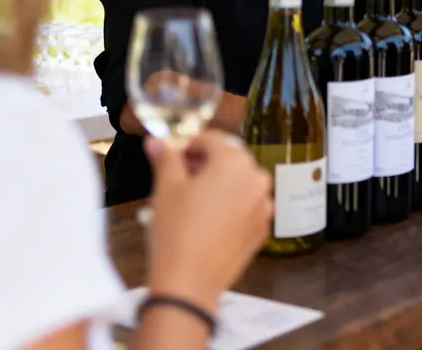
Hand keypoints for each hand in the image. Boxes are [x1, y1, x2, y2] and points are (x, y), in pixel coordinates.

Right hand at [144, 131, 272, 312]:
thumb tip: (157, 140)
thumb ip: (165, 157)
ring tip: (189, 200)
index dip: (188, 144)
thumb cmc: (176, 230)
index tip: (171, 155)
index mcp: (235, 162)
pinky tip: (206, 220)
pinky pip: (246, 206)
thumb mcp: (166, 188)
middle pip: (228, 159)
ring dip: (217, 184)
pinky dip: (229, 205)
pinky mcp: (262, 229)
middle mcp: (257, 179)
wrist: (190, 282)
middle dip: (203, 163)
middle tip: (177, 177)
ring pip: (239, 183)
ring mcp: (264, 206)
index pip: (211, 139)